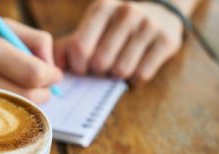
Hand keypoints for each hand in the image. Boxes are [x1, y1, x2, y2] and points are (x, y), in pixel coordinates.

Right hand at [0, 13, 61, 102]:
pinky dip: (9, 107)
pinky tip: (4, 94)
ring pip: (14, 110)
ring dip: (27, 101)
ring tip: (21, 86)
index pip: (33, 74)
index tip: (52, 73)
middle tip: (42, 83)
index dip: (50, 75)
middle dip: (43, 91)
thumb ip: (33, 40)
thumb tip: (52, 67)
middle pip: (27, 97)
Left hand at [55, 0, 182, 85]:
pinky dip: (134, 79)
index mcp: (102, 8)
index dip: (78, 66)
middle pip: (100, 62)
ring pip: (121, 70)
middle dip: (97, 72)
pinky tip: (135, 67)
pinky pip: (142, 75)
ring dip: (116, 76)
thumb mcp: (90, 28)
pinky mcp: (167, 41)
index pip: (80, 48)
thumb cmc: (114, 27)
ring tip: (117, 66)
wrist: (160, 11)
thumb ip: (67, 47)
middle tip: (101, 68)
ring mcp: (149, 26)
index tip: (82, 67)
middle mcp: (126, 13)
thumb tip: (51, 70)